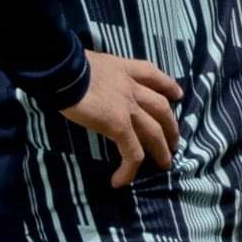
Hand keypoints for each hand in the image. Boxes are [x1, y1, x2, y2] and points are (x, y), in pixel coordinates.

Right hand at [58, 51, 181, 183]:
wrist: (64, 70)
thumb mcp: (87, 61)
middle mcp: (131, 87)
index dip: (167, 85)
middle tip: (175, 140)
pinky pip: (131, 151)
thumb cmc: (67, 64)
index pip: (152, 75)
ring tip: (165, 164)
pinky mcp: (119, 125)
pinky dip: (129, 168)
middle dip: (171, 125)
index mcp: (123, 69)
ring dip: (161, 149)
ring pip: (154, 131)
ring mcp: (128, 107)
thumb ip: (95, 72)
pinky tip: (120, 181)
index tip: (177, 94)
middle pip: (160, 107)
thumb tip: (84, 79)